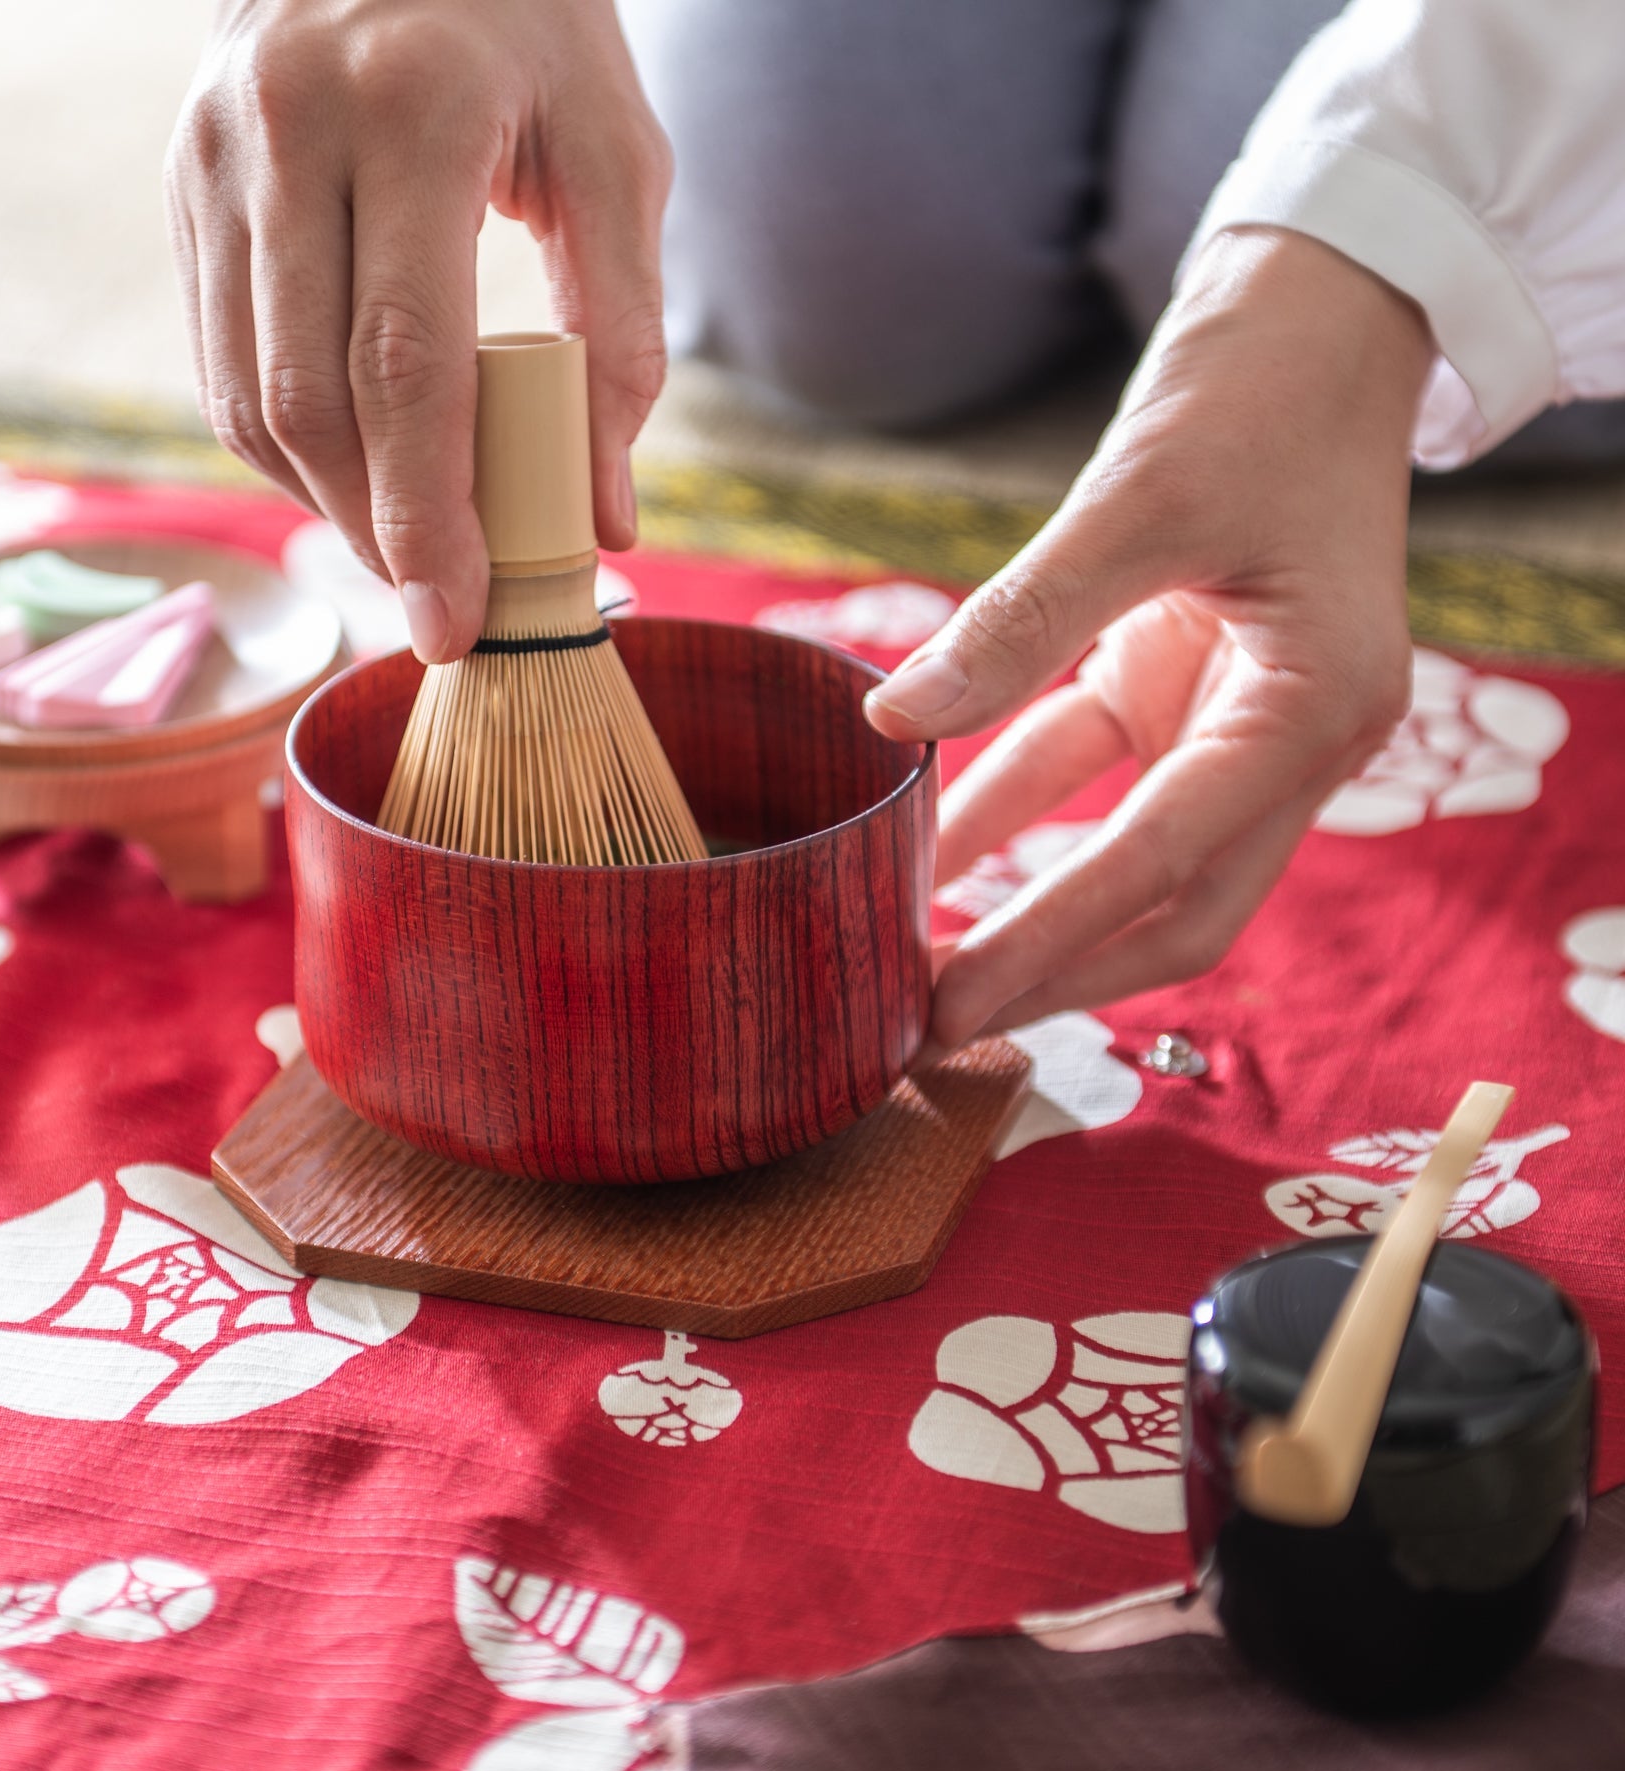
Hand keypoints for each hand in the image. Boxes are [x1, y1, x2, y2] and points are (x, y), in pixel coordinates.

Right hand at [167, 0, 671, 661]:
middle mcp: (290, 124)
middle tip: (439, 610)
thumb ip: (622, 330)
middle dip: (375, 532)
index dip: (429, 513)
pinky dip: (284, 446)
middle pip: (313, 395)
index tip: (458, 618)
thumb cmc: (531, 31)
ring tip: (403, 551)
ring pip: (248, 392)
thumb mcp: (616, 149)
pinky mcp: (186, 183)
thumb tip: (603, 515)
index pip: (408, 361)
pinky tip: (348, 479)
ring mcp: (217, 154)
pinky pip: (218, 358)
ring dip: (325, 504)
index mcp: (414, 107)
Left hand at [864, 227, 1434, 1044]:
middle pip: (1175, 907)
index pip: (1165, 860)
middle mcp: (1292, 737)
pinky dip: (1014, 804)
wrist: (1320, 305)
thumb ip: (1019, 619)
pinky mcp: (1182, 681)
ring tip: (918, 956)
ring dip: (1031, 905)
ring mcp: (1237, 716)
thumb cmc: (1262, 385)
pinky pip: (1090, 768)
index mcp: (1314, 709)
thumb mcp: (1139, 498)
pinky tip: (924, 839)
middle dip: (1056, 969)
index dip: (1048, 940)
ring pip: (1134, 857)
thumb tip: (894, 720)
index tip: (949, 1001)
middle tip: (936, 1023)